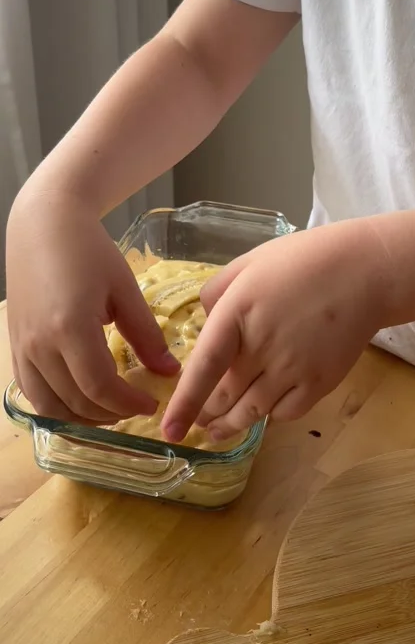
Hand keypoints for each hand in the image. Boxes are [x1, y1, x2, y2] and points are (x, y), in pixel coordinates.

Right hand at [6, 189, 178, 423]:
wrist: (44, 226)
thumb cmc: (90, 251)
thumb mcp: (125, 289)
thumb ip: (146, 334)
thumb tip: (169, 371)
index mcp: (70, 329)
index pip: (100, 387)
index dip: (128, 403)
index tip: (152, 402)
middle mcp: (39, 345)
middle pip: (76, 402)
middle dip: (111, 413)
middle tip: (136, 406)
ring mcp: (22, 348)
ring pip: (50, 406)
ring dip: (82, 417)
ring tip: (111, 409)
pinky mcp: (15, 345)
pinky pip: (32, 391)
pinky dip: (57, 405)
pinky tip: (81, 398)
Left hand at [162, 220, 389, 442]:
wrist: (366, 271)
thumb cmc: (304, 259)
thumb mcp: (250, 262)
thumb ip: (218, 291)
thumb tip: (205, 323)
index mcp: (237, 313)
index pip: (203, 367)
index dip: (184, 403)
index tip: (169, 430)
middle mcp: (262, 347)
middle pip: (224, 395)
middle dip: (205, 415)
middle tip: (195, 424)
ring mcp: (293, 369)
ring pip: (253, 411)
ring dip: (231, 425)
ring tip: (217, 432)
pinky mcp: (320, 382)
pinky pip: (286, 413)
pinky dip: (268, 419)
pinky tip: (261, 415)